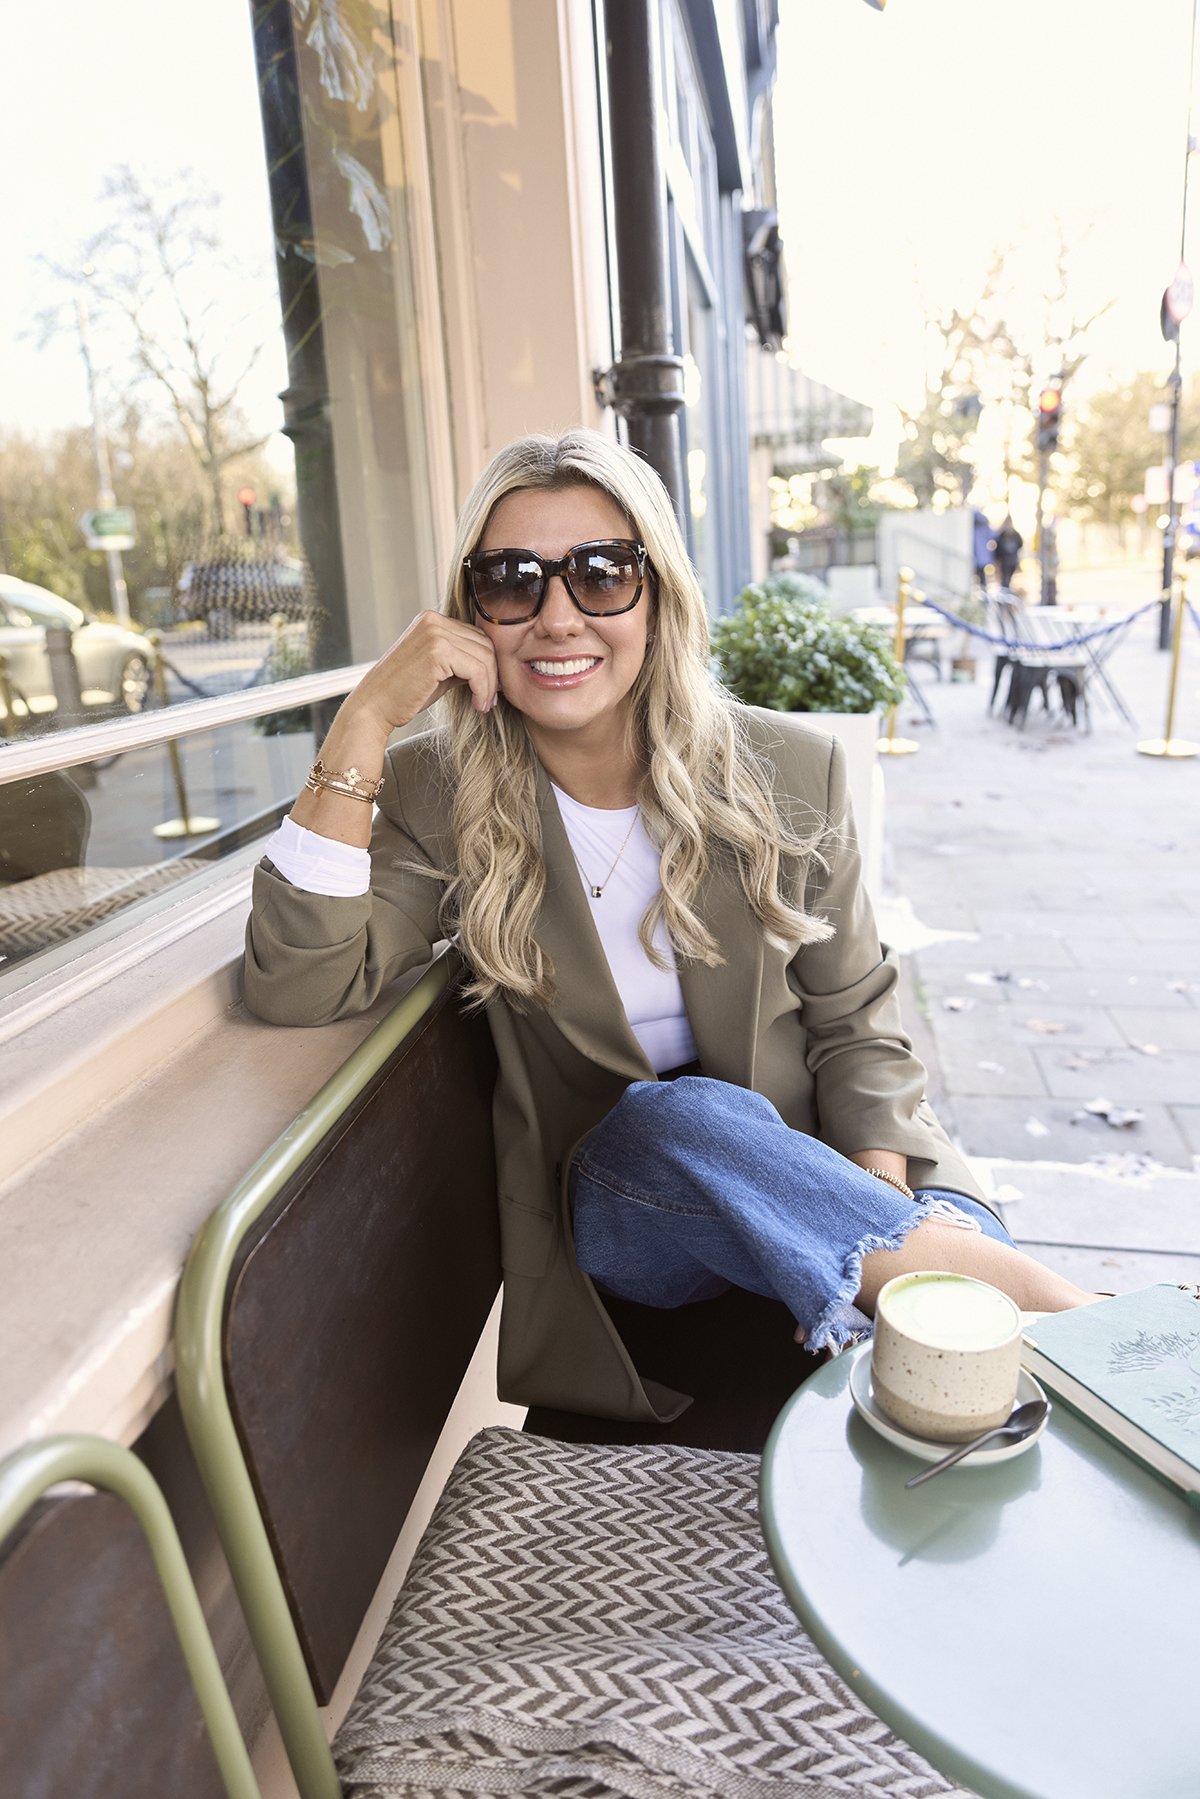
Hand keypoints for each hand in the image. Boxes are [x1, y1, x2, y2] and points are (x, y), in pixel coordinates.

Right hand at [351, 611, 498, 734]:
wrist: (374, 707)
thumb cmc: (403, 694)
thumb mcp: (437, 670)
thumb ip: (459, 660)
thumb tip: (492, 666)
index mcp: (431, 620)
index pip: (476, 635)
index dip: (488, 663)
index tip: (489, 689)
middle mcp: (433, 620)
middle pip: (484, 644)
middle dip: (493, 674)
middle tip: (489, 700)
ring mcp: (434, 633)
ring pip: (485, 657)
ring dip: (490, 685)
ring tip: (484, 705)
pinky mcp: (437, 652)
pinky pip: (477, 670)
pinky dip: (483, 690)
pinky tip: (478, 705)